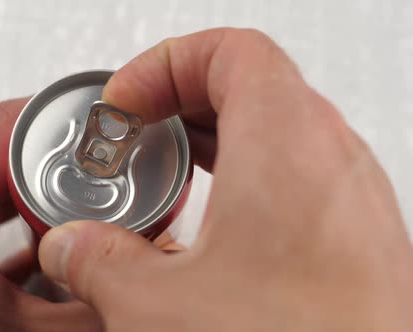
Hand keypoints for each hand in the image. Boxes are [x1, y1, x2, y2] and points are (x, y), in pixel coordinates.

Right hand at [38, 28, 412, 330]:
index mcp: (285, 144)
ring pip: (276, 133)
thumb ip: (100, 264)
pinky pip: (298, 180)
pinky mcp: (355, 240)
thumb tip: (72, 249)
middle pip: (249, 86)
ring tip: (167, 180)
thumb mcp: (161, 309)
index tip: (125, 105)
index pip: (228, 52)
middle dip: (178, 105)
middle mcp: (332, 159)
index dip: (163, 65)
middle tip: (137, 138)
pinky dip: (247, 184)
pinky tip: (211, 233)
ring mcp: (351, 199)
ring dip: (213, 145)